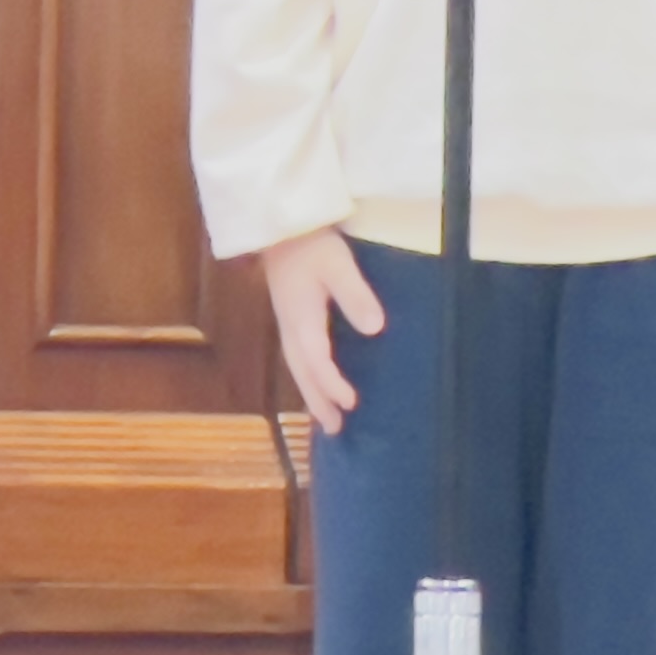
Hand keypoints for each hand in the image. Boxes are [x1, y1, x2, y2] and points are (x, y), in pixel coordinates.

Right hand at [262, 226, 386, 435]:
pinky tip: (316, 379)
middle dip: (318, 401)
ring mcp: (287, 322)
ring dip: (311, 393)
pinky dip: (307, 376)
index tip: (351, 404)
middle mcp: (291, 327)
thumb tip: (375, 329)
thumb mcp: (338, 265)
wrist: (279, 225)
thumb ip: (355, 296)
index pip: (318, 361)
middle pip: (303, 373)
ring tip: (326, 417)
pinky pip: (297, 356)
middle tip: (335, 429)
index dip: (333, 385)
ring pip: (297, 367)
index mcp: (302, 320)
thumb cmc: (311, 244)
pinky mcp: (289, 315)